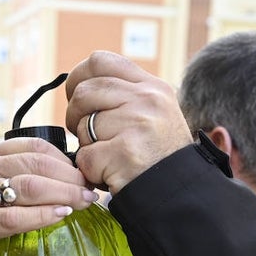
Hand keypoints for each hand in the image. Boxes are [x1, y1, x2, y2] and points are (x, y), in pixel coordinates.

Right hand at [0, 138, 97, 247]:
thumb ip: (19, 169)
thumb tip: (66, 175)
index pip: (35, 146)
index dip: (65, 158)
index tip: (83, 172)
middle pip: (37, 165)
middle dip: (70, 177)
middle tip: (90, 190)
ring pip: (29, 186)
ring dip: (63, 194)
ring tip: (82, 202)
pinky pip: (13, 217)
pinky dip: (41, 216)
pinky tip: (60, 215)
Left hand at [65, 51, 193, 194]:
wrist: (180, 193)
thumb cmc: (159, 157)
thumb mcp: (155, 114)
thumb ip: (126, 96)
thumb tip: (81, 87)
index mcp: (152, 87)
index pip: (100, 62)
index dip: (78, 77)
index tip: (75, 95)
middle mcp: (147, 100)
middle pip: (84, 92)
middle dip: (74, 115)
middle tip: (84, 134)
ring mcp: (137, 125)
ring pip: (83, 126)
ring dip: (86, 146)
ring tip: (106, 157)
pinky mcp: (125, 153)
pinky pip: (85, 156)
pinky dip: (90, 170)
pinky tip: (109, 174)